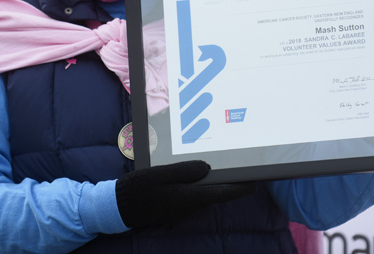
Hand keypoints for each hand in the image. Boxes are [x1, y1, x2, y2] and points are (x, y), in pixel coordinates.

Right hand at [115, 160, 254, 227]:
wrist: (118, 208)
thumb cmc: (138, 189)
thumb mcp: (160, 174)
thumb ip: (184, 171)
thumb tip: (207, 168)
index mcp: (187, 197)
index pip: (221, 193)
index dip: (240, 188)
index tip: (255, 181)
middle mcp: (188, 206)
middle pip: (214, 193)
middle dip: (225, 181)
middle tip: (235, 163)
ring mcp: (181, 210)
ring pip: (203, 194)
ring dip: (210, 183)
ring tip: (215, 164)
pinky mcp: (174, 209)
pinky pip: (191, 196)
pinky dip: (196, 186)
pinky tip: (191, 173)